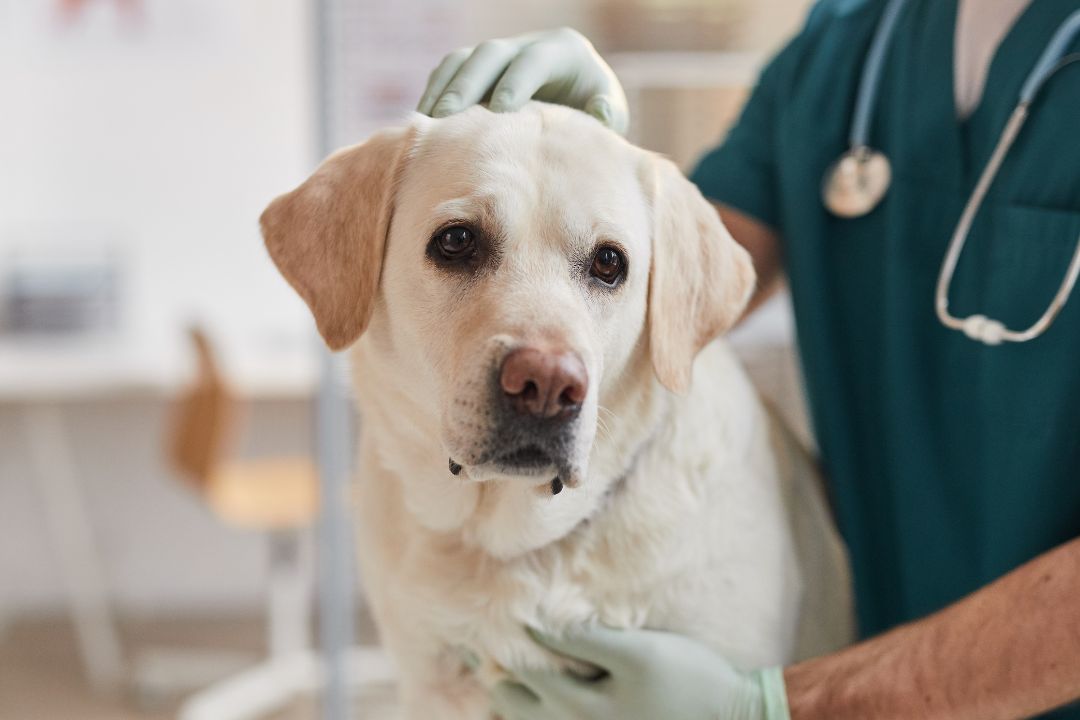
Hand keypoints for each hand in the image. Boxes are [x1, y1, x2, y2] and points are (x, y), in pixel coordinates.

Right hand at [416, 28, 628, 134]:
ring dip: (443, 87)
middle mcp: (529, 44)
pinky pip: (451, 71)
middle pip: (490, 54)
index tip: (498, 111)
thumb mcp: (611, 114)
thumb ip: (607, 116)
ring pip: (464, 58)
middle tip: (446, 117)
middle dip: (467, 83)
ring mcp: (502, 53)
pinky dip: (436, 91)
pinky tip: (424, 122)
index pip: (534, 60)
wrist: (581, 104)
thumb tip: (600, 113)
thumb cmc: (596, 114)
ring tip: (427, 122)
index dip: (515, 82)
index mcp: (564, 50)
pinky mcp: (482, 67)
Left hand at [491, 626, 788, 719]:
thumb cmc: (688, 678)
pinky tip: (531, 702)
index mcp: (582, 707)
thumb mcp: (638, 653)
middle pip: (519, 707)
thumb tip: (537, 628)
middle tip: (479, 653)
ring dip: (513, 701)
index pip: (526, 674)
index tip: (484, 625)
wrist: (732, 717)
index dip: (503, 647)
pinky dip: (538, 715)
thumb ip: (585, 642)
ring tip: (496, 680)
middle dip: (497, 678)